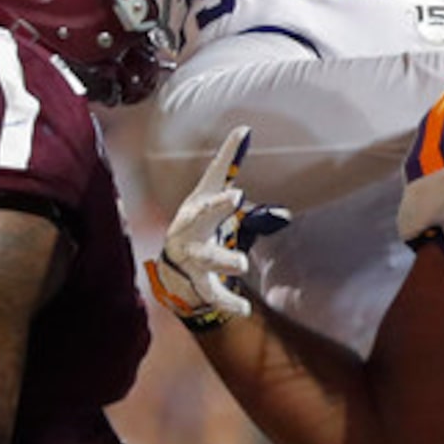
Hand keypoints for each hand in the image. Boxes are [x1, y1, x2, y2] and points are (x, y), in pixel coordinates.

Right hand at [147, 127, 290, 329]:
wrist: (174, 273)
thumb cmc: (202, 230)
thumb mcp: (220, 210)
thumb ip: (248, 201)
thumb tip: (269, 182)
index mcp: (200, 205)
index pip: (215, 176)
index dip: (228, 155)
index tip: (244, 134)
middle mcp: (191, 228)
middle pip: (202, 214)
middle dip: (216, 206)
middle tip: (236, 197)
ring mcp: (191, 256)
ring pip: (207, 258)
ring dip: (224, 260)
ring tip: (242, 265)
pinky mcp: (197, 283)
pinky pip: (213, 294)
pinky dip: (228, 302)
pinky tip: (245, 309)